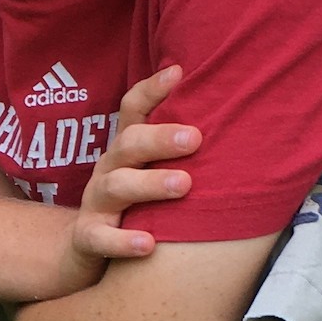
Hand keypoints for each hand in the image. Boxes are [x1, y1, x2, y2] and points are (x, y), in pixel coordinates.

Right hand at [70, 64, 200, 264]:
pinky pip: (100, 238)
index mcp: (126, 149)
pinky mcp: (87, 237)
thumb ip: (178, 149)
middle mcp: (109, 169)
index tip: (179, 72)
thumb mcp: (149, 170)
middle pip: (129, 144)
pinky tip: (148, 245)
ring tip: (184, 185)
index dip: (151, 90)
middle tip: (195, 138)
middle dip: (160, 138)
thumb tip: (237, 116)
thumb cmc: (134, 204)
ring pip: (116, 186)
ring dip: (150, 184)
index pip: (132, 110)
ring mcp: (96, 203)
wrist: (84, 248)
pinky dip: (122, 241)